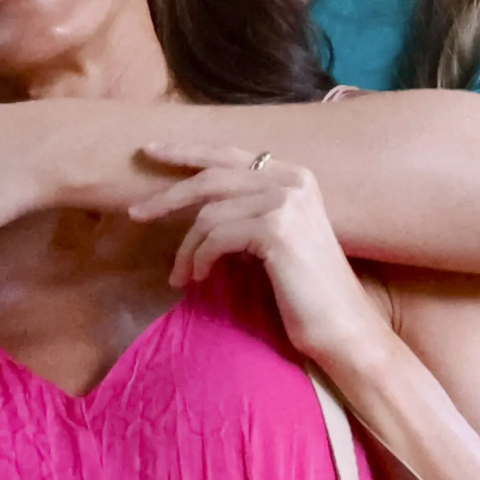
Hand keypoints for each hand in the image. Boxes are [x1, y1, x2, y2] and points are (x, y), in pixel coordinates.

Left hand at [128, 143, 389, 375]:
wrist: (343, 328)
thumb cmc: (306, 291)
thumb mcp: (277, 238)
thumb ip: (249, 211)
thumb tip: (198, 206)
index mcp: (295, 176)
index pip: (229, 154)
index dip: (187, 151)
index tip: (150, 152)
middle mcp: (293, 181)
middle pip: (212, 177)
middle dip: (168, 195)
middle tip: (136, 214)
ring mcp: (286, 203)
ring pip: (209, 213)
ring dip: (186, 248)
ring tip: (181, 275)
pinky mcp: (276, 230)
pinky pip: (215, 237)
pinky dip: (199, 259)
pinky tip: (197, 279)